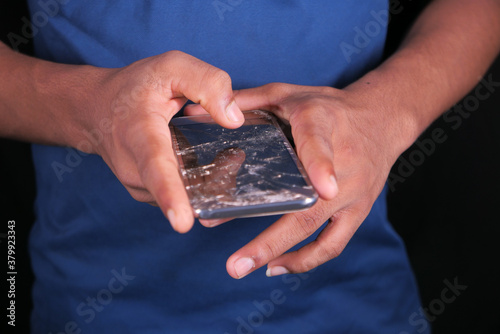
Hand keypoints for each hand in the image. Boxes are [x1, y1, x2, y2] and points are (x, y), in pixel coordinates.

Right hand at [80, 51, 243, 232]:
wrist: (96, 110)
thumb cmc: (134, 88)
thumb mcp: (171, 68)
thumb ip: (207, 84)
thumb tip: (234, 120)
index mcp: (140, 135)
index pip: (155, 167)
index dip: (170, 194)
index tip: (182, 222)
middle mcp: (134, 169)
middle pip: (182, 189)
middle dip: (215, 181)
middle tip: (234, 158)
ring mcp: (139, 187)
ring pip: (186, 195)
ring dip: (211, 181)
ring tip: (223, 157)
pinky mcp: (146, 194)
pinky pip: (181, 195)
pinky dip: (200, 183)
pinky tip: (207, 163)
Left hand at [186, 82, 404, 277]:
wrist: (381, 120)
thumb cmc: (328, 107)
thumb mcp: (288, 93)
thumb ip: (246, 101)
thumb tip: (194, 113)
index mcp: (323, 126)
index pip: (321, 146)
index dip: (322, 166)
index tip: (322, 189)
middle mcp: (344, 165)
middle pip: (311, 210)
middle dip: (271, 241)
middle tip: (235, 264)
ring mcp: (353, 194)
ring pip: (322, 236)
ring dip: (285, 258)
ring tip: (245, 269)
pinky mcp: (359, 211)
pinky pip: (334, 245)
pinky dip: (306, 261)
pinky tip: (276, 266)